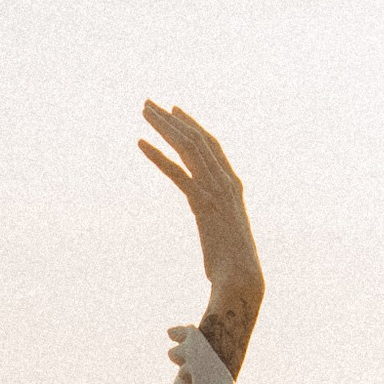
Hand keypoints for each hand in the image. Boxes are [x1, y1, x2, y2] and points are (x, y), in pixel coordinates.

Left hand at [138, 103, 261, 313]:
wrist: (243, 279)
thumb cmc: (234, 267)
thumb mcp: (225, 238)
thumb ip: (218, 225)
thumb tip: (210, 236)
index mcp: (233, 187)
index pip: (211, 146)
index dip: (192, 126)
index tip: (174, 112)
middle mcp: (226, 183)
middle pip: (197, 140)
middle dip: (171, 120)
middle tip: (148, 105)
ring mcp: (216, 192)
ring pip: (188, 148)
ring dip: (164, 127)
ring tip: (144, 112)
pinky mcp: (203, 204)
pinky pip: (177, 173)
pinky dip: (158, 156)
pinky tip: (141, 143)